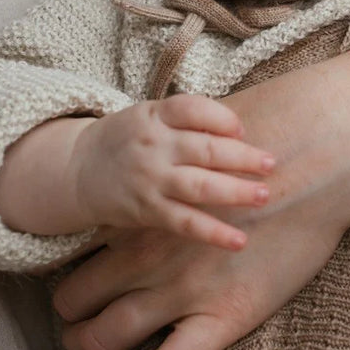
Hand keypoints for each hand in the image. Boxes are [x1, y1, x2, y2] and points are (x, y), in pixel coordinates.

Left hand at [51, 21, 349, 349]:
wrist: (322, 157)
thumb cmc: (272, 146)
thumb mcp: (207, 152)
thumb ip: (176, 176)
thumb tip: (169, 176)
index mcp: (145, 210)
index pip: (80, 251)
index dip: (66, 272)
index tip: (69, 284)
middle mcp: (150, 250)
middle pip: (76, 295)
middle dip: (68, 313)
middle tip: (74, 320)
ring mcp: (181, 288)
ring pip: (100, 337)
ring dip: (83, 347)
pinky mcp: (222, 318)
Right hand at [70, 95, 273, 249]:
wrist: (77, 169)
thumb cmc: (129, 138)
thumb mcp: (151, 115)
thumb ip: (190, 119)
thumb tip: (241, 131)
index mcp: (156, 115)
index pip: (194, 109)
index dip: (223, 119)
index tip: (243, 130)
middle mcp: (154, 145)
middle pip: (206, 149)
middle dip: (243, 157)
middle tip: (271, 164)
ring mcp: (150, 179)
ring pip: (200, 186)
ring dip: (236, 191)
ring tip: (263, 195)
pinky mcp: (147, 211)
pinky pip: (186, 222)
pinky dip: (214, 233)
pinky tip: (239, 240)